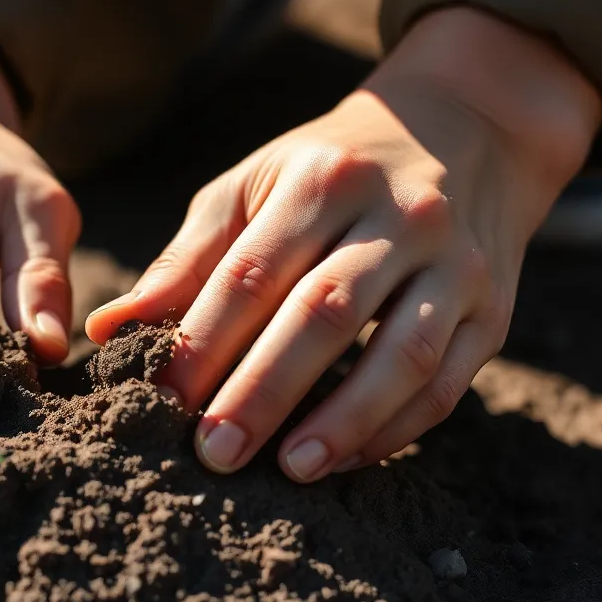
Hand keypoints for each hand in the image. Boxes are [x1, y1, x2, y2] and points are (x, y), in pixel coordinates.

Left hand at [86, 7, 601, 480]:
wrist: (467, 131)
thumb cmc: (332, 169)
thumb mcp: (257, 185)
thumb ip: (188, 258)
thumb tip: (109, 328)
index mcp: (325, 179)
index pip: (254, 271)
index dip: (205, 339)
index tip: (161, 398)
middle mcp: (399, 217)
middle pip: (325, 312)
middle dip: (265, 389)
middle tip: (213, 453)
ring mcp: (455, 264)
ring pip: (402, 353)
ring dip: (343, 419)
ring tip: (289, 470)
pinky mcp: (492, 310)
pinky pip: (447, 380)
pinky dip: (396, 426)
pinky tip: (345, 458)